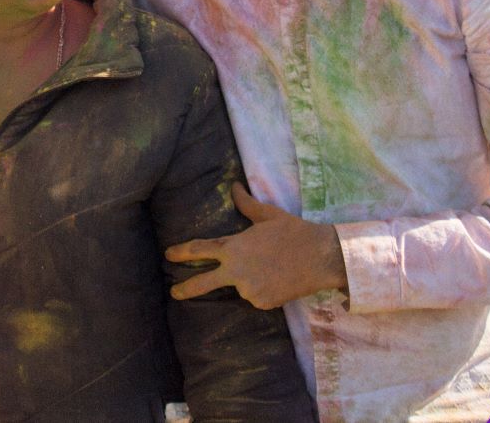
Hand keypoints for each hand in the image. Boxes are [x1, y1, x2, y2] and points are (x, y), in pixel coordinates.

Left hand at [165, 184, 347, 309]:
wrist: (321, 257)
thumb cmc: (293, 232)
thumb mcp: (267, 214)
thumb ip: (245, 203)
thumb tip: (234, 186)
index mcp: (233, 247)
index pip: (199, 249)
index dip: (181, 252)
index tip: (167, 254)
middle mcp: (235, 271)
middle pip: (203, 283)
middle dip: (185, 289)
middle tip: (173, 292)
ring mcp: (248, 290)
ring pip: (240, 287)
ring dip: (248, 280)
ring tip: (272, 268)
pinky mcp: (262, 303)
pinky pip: (257, 297)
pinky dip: (263, 290)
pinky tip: (279, 279)